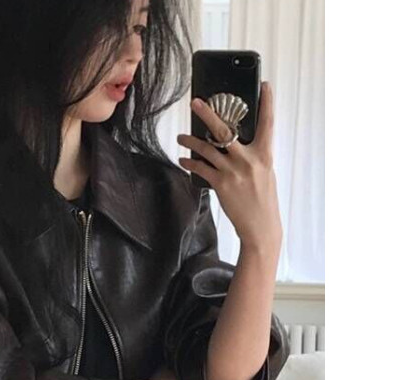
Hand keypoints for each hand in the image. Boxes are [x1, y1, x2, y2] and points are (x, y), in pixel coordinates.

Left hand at [176, 81, 282, 253]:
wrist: (260, 226)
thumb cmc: (263, 200)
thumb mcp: (265, 173)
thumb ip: (253, 157)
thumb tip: (234, 145)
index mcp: (265, 154)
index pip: (267, 123)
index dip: (267, 103)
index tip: (264, 85)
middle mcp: (249, 159)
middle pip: (225, 130)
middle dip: (208, 113)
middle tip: (196, 102)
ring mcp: (234, 171)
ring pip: (207, 149)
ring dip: (191, 141)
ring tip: (181, 137)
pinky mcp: (221, 184)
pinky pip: (201, 168)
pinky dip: (190, 163)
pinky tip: (183, 159)